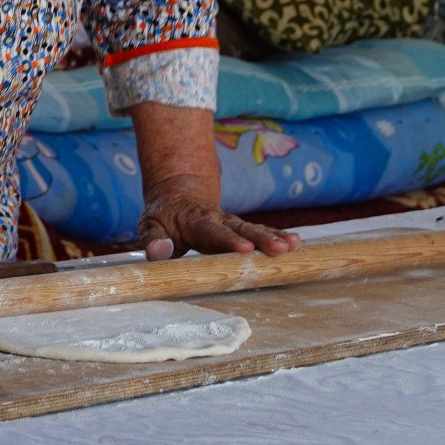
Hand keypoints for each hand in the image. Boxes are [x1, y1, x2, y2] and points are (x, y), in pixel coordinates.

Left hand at [137, 173, 301, 261]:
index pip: (213, 232)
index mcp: (195, 222)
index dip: (228, 241)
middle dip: (261, 239)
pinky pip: (259, 230)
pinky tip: (295, 243)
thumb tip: (158, 254)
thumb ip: (153, 240)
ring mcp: (231, 222)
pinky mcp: (239, 227)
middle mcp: (217, 219)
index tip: (245, 250)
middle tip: (280, 249)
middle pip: (241, 230)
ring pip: (254, 229)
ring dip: (274, 237)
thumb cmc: (163, 216)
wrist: (178, 191)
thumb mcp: (149, 225)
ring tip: (294, 245)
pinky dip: (277, 235)